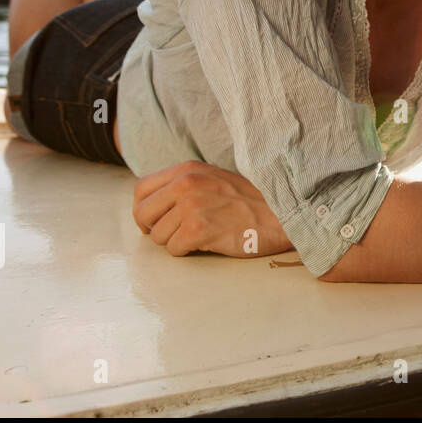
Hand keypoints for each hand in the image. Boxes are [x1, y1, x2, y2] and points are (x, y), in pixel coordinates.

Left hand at [132, 160, 294, 257]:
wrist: (280, 214)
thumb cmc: (249, 201)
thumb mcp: (213, 179)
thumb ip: (184, 185)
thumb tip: (155, 205)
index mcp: (187, 170)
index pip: (141, 189)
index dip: (144, 209)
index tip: (157, 220)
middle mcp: (185, 184)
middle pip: (142, 214)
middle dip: (154, 229)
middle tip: (175, 234)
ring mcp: (191, 206)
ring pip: (158, 236)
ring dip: (175, 242)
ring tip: (200, 236)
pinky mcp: (199, 230)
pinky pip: (174, 249)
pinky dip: (187, 252)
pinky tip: (207, 243)